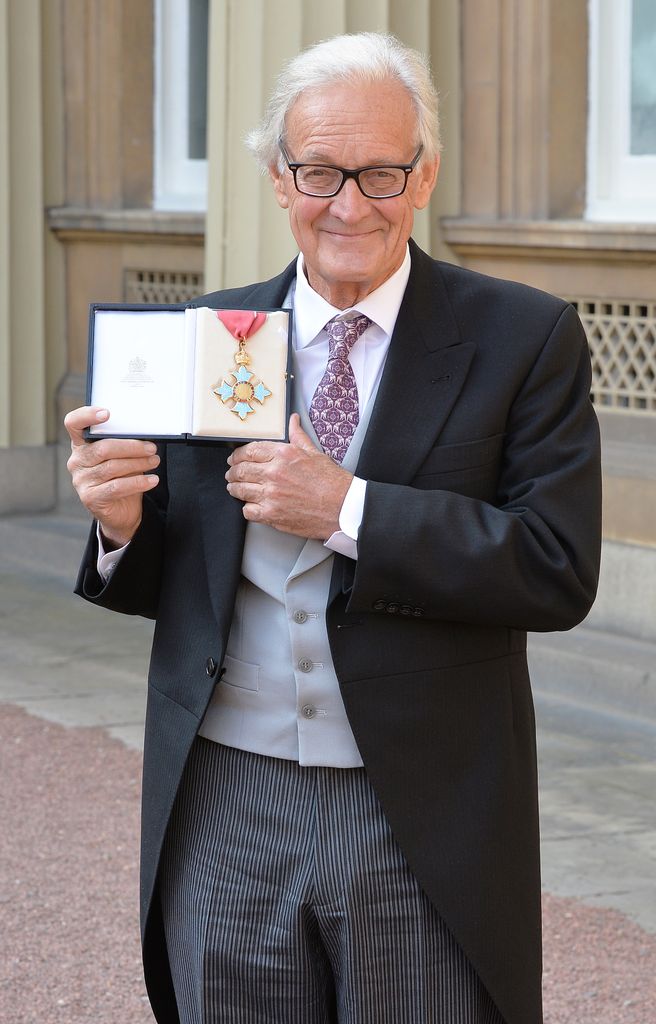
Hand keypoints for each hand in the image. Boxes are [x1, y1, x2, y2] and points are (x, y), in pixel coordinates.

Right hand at [64, 406, 160, 547]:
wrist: (121, 511)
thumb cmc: (122, 478)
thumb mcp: (123, 458)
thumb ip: (125, 445)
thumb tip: (146, 435)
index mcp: (81, 445)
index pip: (74, 424)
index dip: (87, 416)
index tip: (107, 413)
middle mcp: (77, 461)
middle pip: (103, 448)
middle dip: (132, 447)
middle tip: (151, 448)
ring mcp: (81, 480)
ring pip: (112, 467)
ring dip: (138, 463)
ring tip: (154, 461)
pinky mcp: (90, 498)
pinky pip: (117, 487)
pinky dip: (138, 483)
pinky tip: (151, 480)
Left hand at [225, 413, 351, 538]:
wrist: (343, 508)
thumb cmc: (332, 483)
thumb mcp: (315, 453)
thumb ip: (298, 436)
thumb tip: (293, 421)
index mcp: (283, 455)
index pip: (250, 450)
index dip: (238, 455)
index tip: (236, 458)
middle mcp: (274, 473)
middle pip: (241, 470)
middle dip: (233, 471)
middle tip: (231, 474)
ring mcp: (271, 495)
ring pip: (240, 490)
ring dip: (235, 488)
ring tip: (235, 488)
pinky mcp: (272, 515)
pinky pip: (247, 511)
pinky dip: (247, 508)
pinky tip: (251, 505)